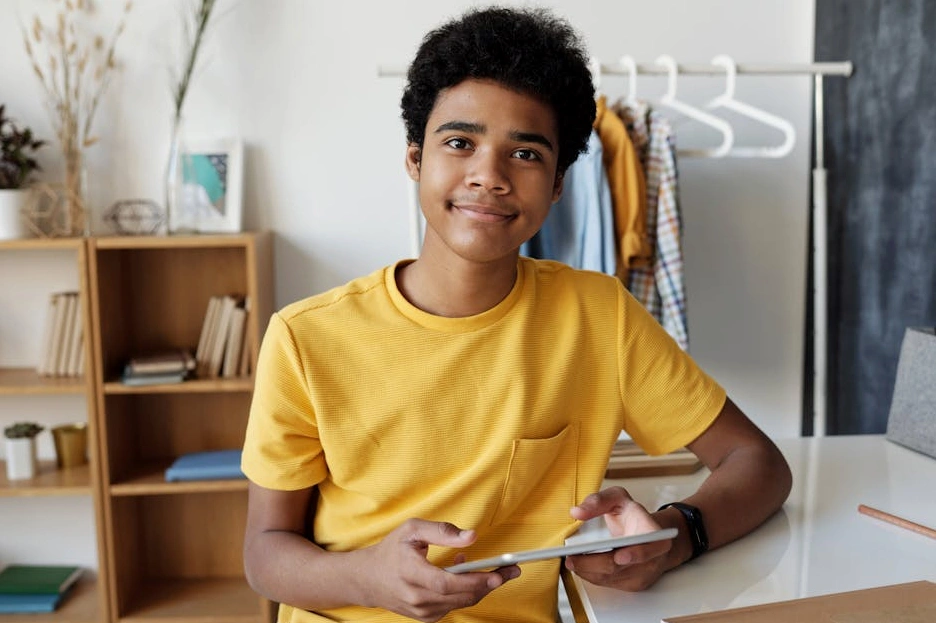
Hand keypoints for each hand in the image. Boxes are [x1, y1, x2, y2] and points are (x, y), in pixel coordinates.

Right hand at [357, 518, 519, 621]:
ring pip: (461, 602)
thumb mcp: (412, 529)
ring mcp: (421, 611)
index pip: (447, 583)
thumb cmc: (391, 550)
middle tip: (511, 570)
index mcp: (410, 573)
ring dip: (480, 587)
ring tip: (491, 569)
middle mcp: (415, 597)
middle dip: (490, 583)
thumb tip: (472, 537)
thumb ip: (442, 531)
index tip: (497, 573)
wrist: (368, 579)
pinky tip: (464, 576)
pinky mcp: (426, 618)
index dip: (474, 580)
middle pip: (460, 595)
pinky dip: (465, 592)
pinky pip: (454, 606)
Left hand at [565, 487, 671, 590]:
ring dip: (589, 571)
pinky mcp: (633, 584)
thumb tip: (577, 512)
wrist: (644, 533)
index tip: (619, 556)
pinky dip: (592, 576)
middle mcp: (653, 556)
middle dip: (594, 563)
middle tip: (572, 558)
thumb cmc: (631, 515)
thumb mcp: (616, 498)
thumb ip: (597, 501)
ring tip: (571, 561)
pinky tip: (580, 567)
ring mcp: (644, 573)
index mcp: (653, 531)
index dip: (636, 553)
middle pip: (622, 566)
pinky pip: (610, 584)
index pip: (649, 545)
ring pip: (613, 578)